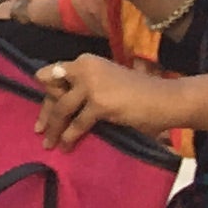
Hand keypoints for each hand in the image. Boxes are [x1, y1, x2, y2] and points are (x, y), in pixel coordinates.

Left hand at [36, 55, 177, 148]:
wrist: (167, 99)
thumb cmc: (140, 92)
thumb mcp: (106, 80)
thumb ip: (85, 86)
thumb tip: (61, 101)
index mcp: (84, 61)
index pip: (53, 75)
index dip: (47, 93)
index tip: (44, 109)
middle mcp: (84, 68)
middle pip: (52, 91)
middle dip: (46, 113)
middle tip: (39, 130)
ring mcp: (91, 85)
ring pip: (61, 108)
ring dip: (53, 128)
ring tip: (48, 143)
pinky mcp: (100, 103)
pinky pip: (77, 123)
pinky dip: (69, 136)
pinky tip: (66, 146)